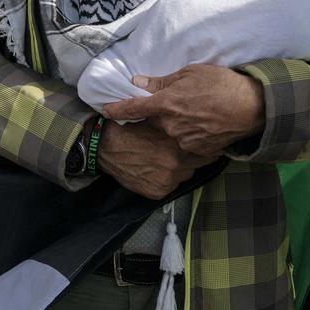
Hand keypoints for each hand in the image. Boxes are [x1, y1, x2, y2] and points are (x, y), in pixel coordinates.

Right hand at [97, 118, 212, 199]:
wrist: (105, 146)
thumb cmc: (129, 128)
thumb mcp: (154, 118)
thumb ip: (174, 122)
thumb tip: (192, 121)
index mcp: (176, 143)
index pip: (203, 148)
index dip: (203, 143)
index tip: (204, 141)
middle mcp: (175, 163)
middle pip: (198, 162)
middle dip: (195, 156)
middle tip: (187, 150)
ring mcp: (167, 180)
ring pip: (186, 174)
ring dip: (182, 167)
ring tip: (169, 159)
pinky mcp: (158, 192)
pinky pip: (171, 186)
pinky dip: (167, 179)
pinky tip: (157, 169)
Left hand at [104, 65, 264, 157]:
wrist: (251, 107)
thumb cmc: (220, 83)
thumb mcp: (189, 73)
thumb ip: (161, 82)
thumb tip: (137, 83)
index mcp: (165, 104)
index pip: (133, 108)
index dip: (117, 109)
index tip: (105, 111)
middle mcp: (170, 127)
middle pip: (155, 120)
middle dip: (160, 112)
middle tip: (180, 100)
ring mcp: (183, 142)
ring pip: (170, 132)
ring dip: (176, 123)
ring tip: (197, 111)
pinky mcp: (197, 151)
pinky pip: (186, 141)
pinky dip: (190, 133)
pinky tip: (204, 122)